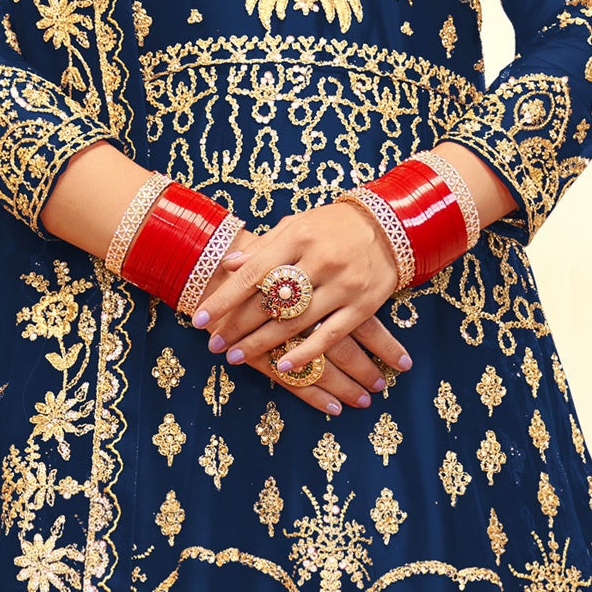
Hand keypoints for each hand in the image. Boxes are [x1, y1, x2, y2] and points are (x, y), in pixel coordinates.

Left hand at [194, 200, 410, 416]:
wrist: (391, 225)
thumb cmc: (334, 227)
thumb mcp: (297, 225)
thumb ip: (264, 247)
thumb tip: (227, 265)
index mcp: (299, 237)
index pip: (253, 273)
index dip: (224, 298)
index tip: (199, 319)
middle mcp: (321, 260)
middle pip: (270, 301)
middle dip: (237, 326)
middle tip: (213, 345)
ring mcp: (343, 285)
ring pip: (296, 322)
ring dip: (262, 344)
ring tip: (235, 358)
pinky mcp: (362, 305)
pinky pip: (330, 336)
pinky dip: (306, 353)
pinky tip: (283, 366)